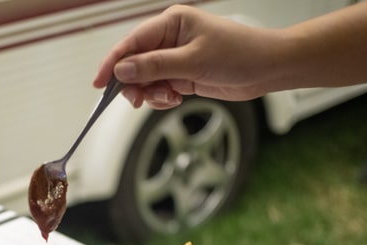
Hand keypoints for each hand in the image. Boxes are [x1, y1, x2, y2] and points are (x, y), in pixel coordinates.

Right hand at [92, 5, 279, 108]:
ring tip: (167, 98)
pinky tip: (175, 98)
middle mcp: (169, 38)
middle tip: (138, 99)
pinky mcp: (181, 75)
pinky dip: (161, 98)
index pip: (131, 43)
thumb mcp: (193, 61)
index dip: (112, 63)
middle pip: (134, 63)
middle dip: (133, 83)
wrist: (267, 68)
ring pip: (145, 79)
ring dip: (150, 93)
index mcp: (170, 23)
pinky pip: (158, 88)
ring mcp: (174, 58)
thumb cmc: (238, 54)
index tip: (99, 84)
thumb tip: (122, 70)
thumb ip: (154, 66)